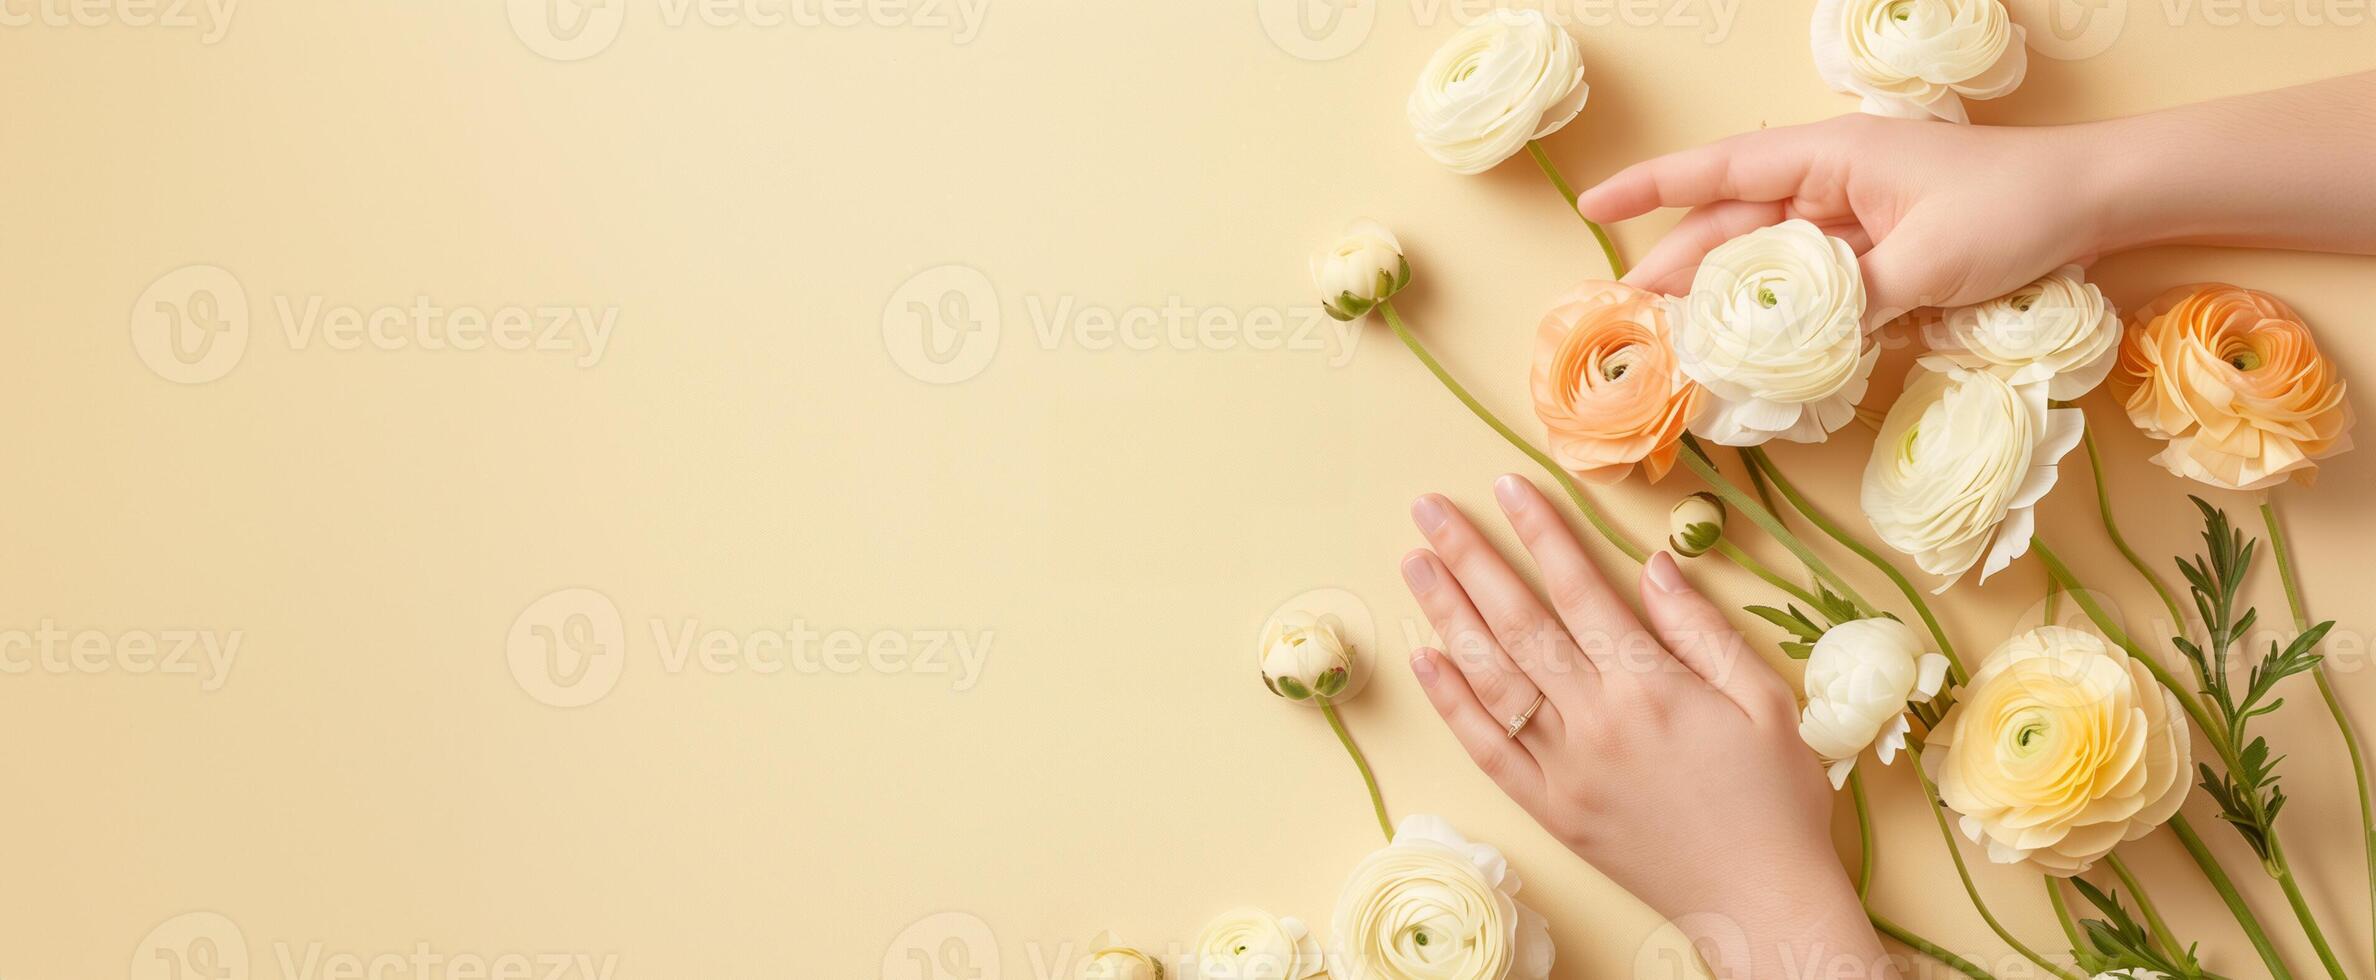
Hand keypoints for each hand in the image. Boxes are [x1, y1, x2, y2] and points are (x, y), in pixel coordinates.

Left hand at [1401, 475, 1890, 978]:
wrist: (1761, 902)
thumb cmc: (1776, 799)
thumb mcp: (1764, 701)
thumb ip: (1702, 630)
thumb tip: (1653, 565)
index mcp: (1651, 688)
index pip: (1579, 590)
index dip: (1541, 533)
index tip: (1507, 486)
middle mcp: (1596, 722)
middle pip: (1518, 623)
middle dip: (1470, 558)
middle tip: (1429, 510)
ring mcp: (1564, 770)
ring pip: (1491, 679)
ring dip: (1447, 616)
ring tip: (1416, 564)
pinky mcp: (1550, 811)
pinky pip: (1487, 749)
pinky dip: (1452, 703)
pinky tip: (1426, 658)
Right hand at [1577, 113, 2105, 325]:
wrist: (2100, 197)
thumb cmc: (2015, 209)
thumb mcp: (1928, 264)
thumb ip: (1851, 303)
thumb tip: (1790, 343)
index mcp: (1832, 156)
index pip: (1720, 169)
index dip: (1652, 189)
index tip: (1593, 205)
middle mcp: (1835, 178)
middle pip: (1735, 222)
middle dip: (1679, 264)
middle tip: (1630, 315)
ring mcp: (1859, 213)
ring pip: (1771, 255)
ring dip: (1728, 295)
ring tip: (1680, 339)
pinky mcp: (1884, 246)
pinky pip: (1816, 279)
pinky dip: (1785, 311)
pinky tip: (1761, 345)